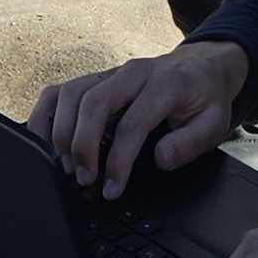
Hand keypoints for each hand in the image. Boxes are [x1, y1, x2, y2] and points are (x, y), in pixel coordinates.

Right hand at [34, 41, 248, 196]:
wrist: (201, 67)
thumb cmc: (204, 98)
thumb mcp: (214, 123)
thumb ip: (190, 142)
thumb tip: (160, 158)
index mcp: (163, 84)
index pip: (132, 124)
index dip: (118, 161)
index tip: (111, 189)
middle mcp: (131, 73)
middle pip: (94, 102)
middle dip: (82, 145)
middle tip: (83, 179)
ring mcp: (109, 73)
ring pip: (71, 93)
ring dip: (62, 132)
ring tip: (66, 166)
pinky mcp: (95, 78)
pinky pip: (60, 90)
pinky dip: (46, 114)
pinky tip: (44, 141)